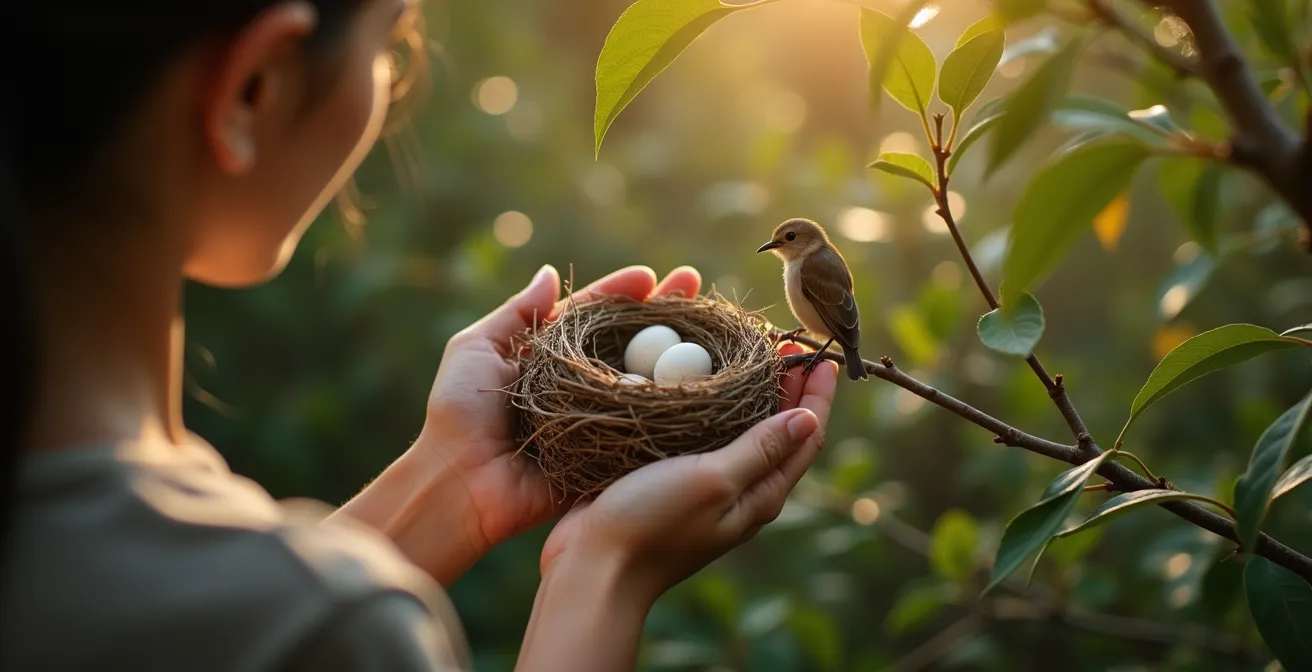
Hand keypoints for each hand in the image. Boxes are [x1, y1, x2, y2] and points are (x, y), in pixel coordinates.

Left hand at [403, 264, 701, 580]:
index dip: (623, 293)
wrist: (459, 486)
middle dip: (665, 315)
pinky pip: (645, 429)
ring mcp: (599, 419)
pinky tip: (704, 387)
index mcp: (551, 356)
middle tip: (697, 289)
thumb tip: (550, 273)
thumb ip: (516, 313)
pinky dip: (673, 409)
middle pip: (631, 342)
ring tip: (712, 330)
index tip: (653, 276)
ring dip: (679, 355)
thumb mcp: (475, 349)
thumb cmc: (458, 415)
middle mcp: (581, 384)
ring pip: (647, 381)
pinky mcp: (609, 455)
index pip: (595, 316)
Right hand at [538, 348, 837, 604]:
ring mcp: (706, 487)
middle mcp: (740, 490)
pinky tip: (697, 384)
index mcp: (761, 494)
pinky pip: (704, 436)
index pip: (806, 437)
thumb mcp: (714, 480)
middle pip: (778, 431)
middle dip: (787, 387)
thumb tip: (808, 416)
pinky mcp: (671, 480)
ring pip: (741, 431)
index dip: (817, 394)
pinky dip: (712, 407)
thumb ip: (760, 450)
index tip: (820, 353)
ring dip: (750, 393)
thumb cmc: (654, 524)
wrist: (594, 569)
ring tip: (747, 354)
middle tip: (783, 343)